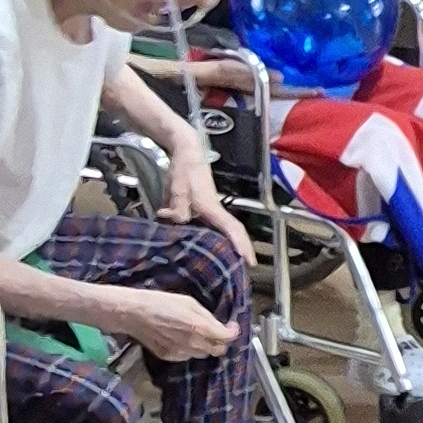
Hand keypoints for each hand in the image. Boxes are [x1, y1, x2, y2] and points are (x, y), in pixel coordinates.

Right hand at [109, 288, 237, 363]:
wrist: (134, 314)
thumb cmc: (161, 302)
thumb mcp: (189, 302)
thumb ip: (207, 316)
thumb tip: (220, 325)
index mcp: (199, 327)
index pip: (226, 338)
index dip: (233, 332)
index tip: (232, 326)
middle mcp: (192, 344)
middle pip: (218, 350)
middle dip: (220, 341)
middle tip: (217, 330)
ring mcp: (180, 353)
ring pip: (203, 354)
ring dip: (205, 345)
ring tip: (196, 332)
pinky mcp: (169, 357)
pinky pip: (187, 356)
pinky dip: (190, 349)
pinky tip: (181, 337)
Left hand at [163, 135, 257, 264]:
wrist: (187, 152)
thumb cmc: (184, 170)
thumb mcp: (177, 189)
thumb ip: (176, 208)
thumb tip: (173, 221)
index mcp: (211, 207)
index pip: (231, 228)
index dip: (241, 244)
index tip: (249, 261)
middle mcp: (214, 210)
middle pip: (233, 231)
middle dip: (241, 249)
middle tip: (244, 270)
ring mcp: (210, 208)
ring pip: (224, 229)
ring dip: (230, 244)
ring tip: (230, 263)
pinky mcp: (204, 206)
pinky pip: (213, 225)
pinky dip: (216, 237)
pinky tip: (209, 247)